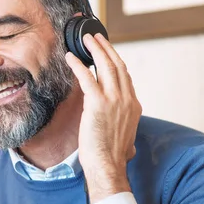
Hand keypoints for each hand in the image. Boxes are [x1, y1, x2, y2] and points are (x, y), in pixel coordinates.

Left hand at [65, 33, 141, 203]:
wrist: (108, 165)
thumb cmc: (111, 157)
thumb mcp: (125, 138)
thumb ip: (123, 129)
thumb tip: (128, 140)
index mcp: (134, 106)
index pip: (125, 76)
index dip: (115, 60)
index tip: (106, 51)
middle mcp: (127, 99)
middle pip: (117, 65)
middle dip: (106, 48)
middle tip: (95, 37)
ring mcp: (114, 100)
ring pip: (105, 66)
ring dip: (94, 49)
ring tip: (85, 39)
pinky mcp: (98, 103)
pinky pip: (87, 77)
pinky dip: (78, 65)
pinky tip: (70, 58)